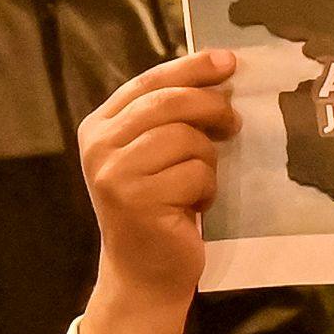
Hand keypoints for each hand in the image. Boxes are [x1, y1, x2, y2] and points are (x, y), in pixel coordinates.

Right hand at [78, 49, 236, 333]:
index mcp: (100, 125)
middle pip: (171, 103)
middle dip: (211, 108)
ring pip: (187, 139)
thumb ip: (172, 118)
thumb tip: (221, 77)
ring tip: (197, 184)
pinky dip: (206, 190)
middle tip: (234, 123)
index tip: (228, 60)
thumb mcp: (157, 156)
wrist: (144, 273)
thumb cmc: (159, 210)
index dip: (191, 68)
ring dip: (207, 162)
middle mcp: (99, 145)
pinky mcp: (137, 200)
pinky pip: (195, 174)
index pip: (149, 82)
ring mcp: (115, 172)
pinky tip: (192, 207)